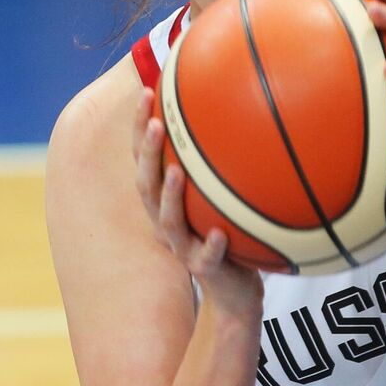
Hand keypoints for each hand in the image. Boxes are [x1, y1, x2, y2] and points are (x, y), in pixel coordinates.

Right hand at [133, 89, 263, 316]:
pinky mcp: (204, 270)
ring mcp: (183, 246)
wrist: (235, 292)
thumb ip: (226, 163)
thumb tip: (246, 108)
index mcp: (167, 200)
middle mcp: (166, 221)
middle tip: (154, 122)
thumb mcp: (224, 198)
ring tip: (177, 171)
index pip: (145, 159)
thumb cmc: (231, 235)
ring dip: (171, 195)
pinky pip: (206, 257)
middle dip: (147, 152)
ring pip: (168, 220)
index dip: (140, 128)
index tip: (147, 92)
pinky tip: (219, 234)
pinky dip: (210, 245)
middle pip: (146, 185)